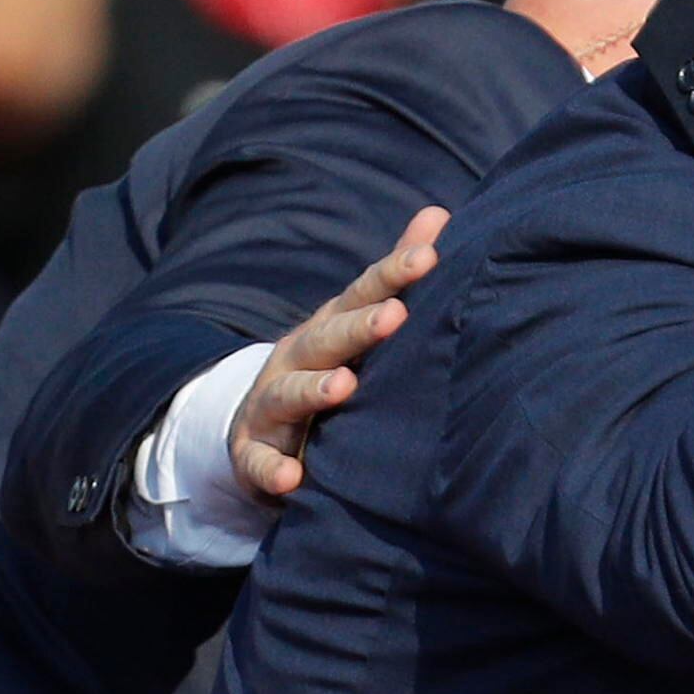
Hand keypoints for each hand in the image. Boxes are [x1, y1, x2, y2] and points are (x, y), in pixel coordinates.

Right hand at [231, 208, 443, 506]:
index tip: (429, 257)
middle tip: (394, 316)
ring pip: (289, 393)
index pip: (364, 295)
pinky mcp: (254, 452)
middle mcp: (297, 357)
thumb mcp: (356, 320)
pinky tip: (292, 480)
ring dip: (314, 389)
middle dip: (359, 328)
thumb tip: (440, 213)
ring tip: (343, 387)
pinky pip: (261, 463)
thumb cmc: (329, 365)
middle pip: (328, 338)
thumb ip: (395, 274)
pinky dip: (272, 470)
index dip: (394, 275)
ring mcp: (271, 403)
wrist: (260, 425)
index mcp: (330, 327)